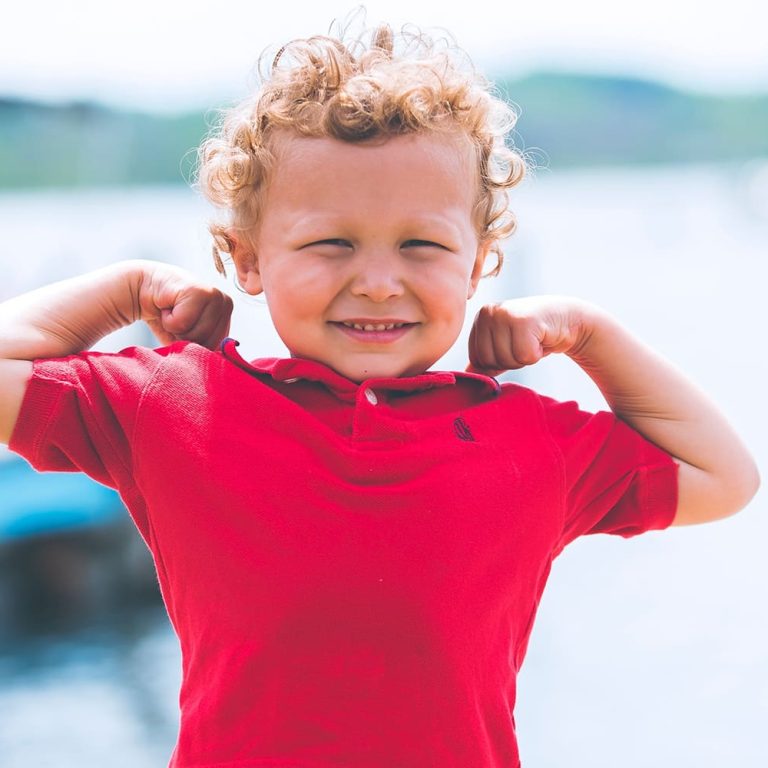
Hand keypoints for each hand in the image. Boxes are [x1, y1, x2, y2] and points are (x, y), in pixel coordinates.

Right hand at [133, 262, 233, 348]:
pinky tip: (167, 306)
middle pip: (209, 343)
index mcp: (227, 315)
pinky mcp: (199, 291)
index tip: (184, 327)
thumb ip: (202, 349)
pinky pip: (183, 323)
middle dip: (185, 337)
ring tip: (171, 312)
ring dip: (175, 328)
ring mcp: (215, 295)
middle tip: (176, 318)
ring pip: (197, 335)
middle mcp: (226, 303)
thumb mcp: (188, 338)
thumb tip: (209, 368)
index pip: (217, 349)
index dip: (195, 345)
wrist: (141, 288)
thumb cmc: (166, 317)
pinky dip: (168, 320)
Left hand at [467, 295, 592, 374]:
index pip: (477, 359)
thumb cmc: (533, 334)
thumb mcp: (505, 345)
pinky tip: (542, 339)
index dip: (498, 362)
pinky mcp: (523, 321)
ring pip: (507, 360)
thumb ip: (484, 359)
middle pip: (490, 361)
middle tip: (526, 342)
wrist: (568, 319)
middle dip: (512, 361)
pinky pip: (524, 356)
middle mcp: (489, 312)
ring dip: (525, 357)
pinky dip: (537, 354)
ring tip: (533, 340)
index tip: (513, 345)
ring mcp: (505, 314)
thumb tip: (465, 375)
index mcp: (480, 318)